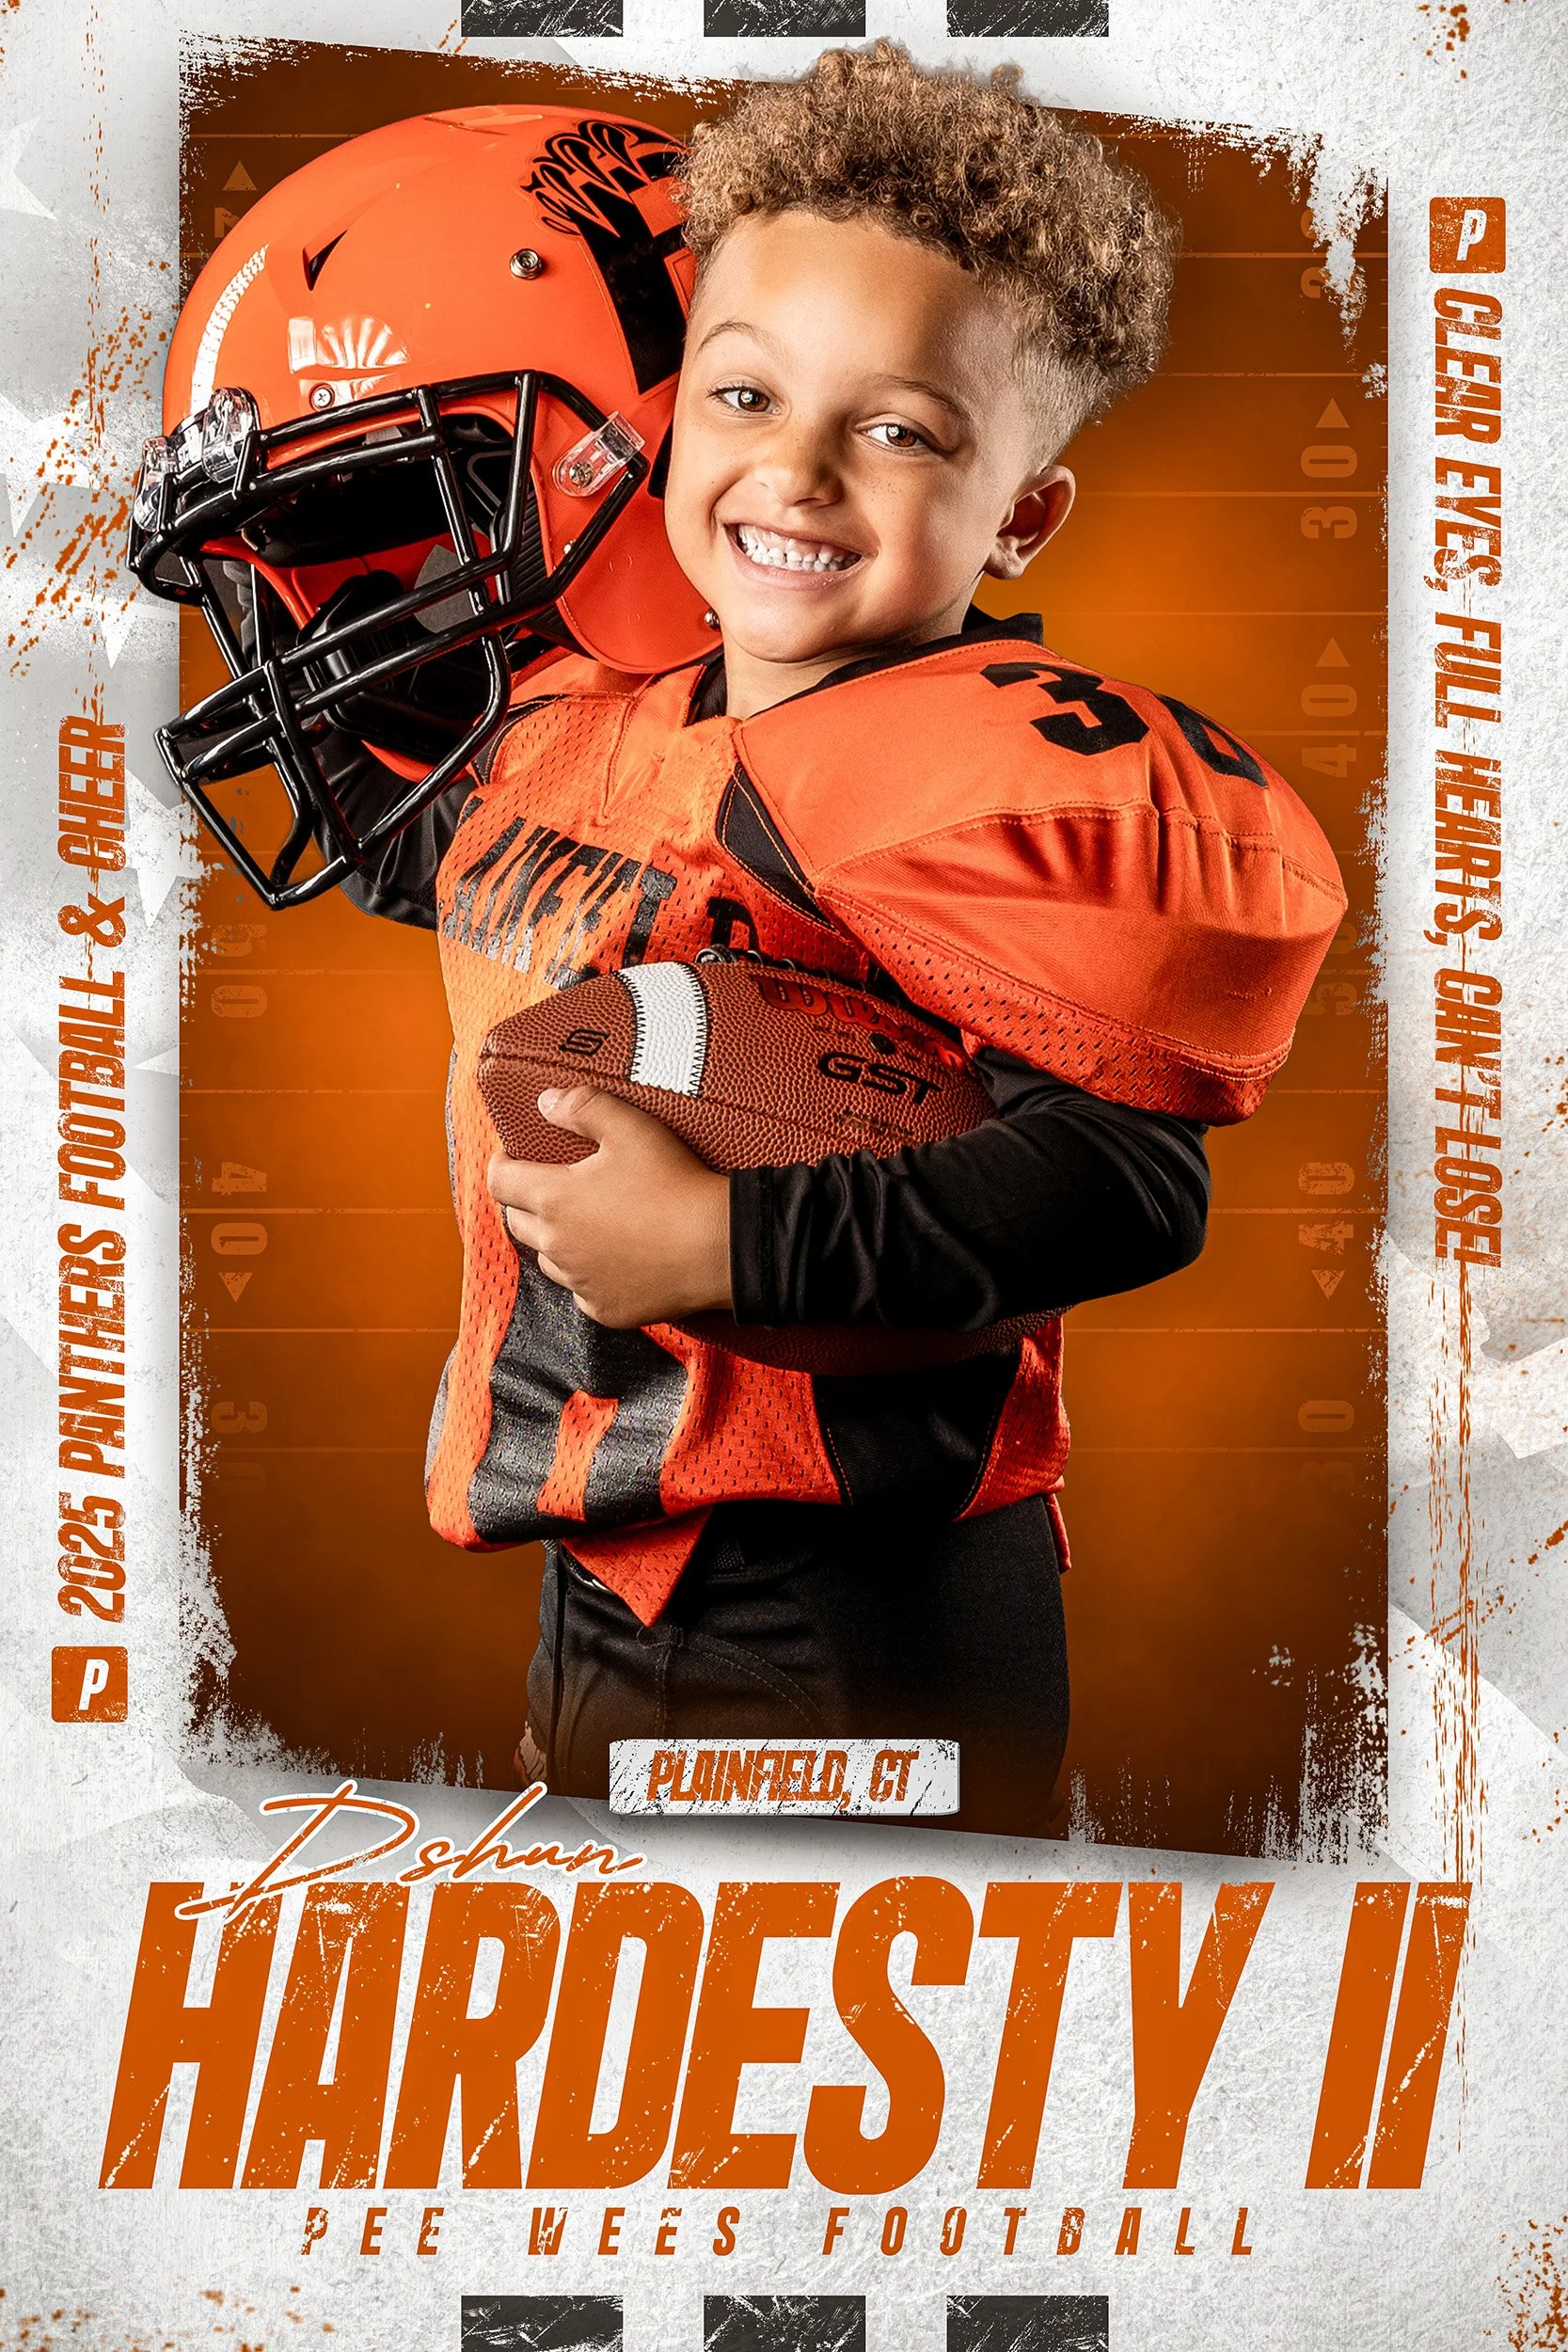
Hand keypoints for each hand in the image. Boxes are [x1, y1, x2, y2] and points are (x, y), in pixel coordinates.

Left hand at [487, 1085, 733, 1328]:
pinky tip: (613, 1260)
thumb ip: (583, 1107)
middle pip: (517, 1223)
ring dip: (556, 1241)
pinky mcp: (604, 1309)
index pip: (500, 1182)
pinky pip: (583, 1291)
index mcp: (555, 1198)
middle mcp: (558, 1245)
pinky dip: (589, 1275)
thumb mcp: (631, 1128)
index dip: (501, 1164)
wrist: (719, 1246)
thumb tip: (545, 1102)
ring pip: (549, 1259)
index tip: (513, 1155)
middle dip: (524, 1202)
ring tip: (582, 1224)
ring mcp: (580, 1281)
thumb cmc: (675, 1183)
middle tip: (549, 1186)